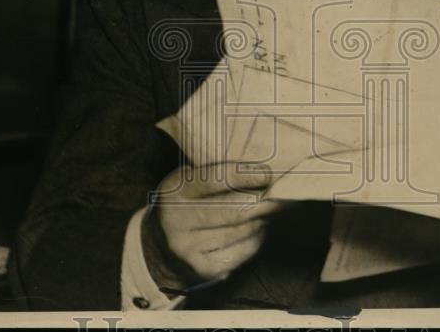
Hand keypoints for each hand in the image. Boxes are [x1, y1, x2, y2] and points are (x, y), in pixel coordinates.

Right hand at [141, 162, 283, 290]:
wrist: (158, 250)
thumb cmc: (183, 206)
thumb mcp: (186, 183)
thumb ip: (214, 174)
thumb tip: (258, 169)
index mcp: (175, 192)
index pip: (215, 180)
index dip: (245, 176)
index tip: (267, 173)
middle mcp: (179, 222)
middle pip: (234, 210)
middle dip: (263, 201)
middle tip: (281, 193)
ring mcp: (190, 249)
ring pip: (242, 231)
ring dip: (263, 218)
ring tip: (273, 208)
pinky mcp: (204, 269)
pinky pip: (242, 251)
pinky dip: (257, 237)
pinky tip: (260, 228)